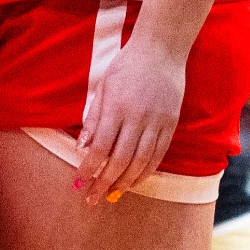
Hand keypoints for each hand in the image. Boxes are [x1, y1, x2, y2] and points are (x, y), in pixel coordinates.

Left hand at [75, 39, 186, 205]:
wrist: (162, 51)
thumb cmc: (126, 66)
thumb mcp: (103, 87)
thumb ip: (93, 118)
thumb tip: (81, 148)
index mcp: (117, 106)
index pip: (101, 146)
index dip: (89, 168)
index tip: (79, 182)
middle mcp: (137, 117)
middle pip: (120, 160)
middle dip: (104, 182)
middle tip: (92, 198)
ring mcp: (157, 122)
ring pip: (141, 162)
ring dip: (125, 182)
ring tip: (111, 194)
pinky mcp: (170, 125)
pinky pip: (158, 156)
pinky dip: (145, 172)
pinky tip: (134, 181)